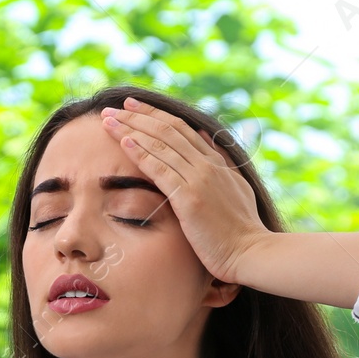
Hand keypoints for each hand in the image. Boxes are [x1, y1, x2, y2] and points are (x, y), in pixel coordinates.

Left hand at [100, 97, 267, 283]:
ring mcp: (199, 179)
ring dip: (131, 129)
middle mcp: (207, 165)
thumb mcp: (235, 185)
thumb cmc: (241, 228)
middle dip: (137, 116)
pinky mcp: (189, 199)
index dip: (154, 114)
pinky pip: (160, 170)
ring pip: (160, 145)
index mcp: (216, 162)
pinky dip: (141, 154)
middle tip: (112, 107)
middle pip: (167, 130)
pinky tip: (124, 142)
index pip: (180, 128)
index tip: (133, 106)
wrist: (251, 252)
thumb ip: (221, 159)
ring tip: (107, 119)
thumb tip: (205, 135)